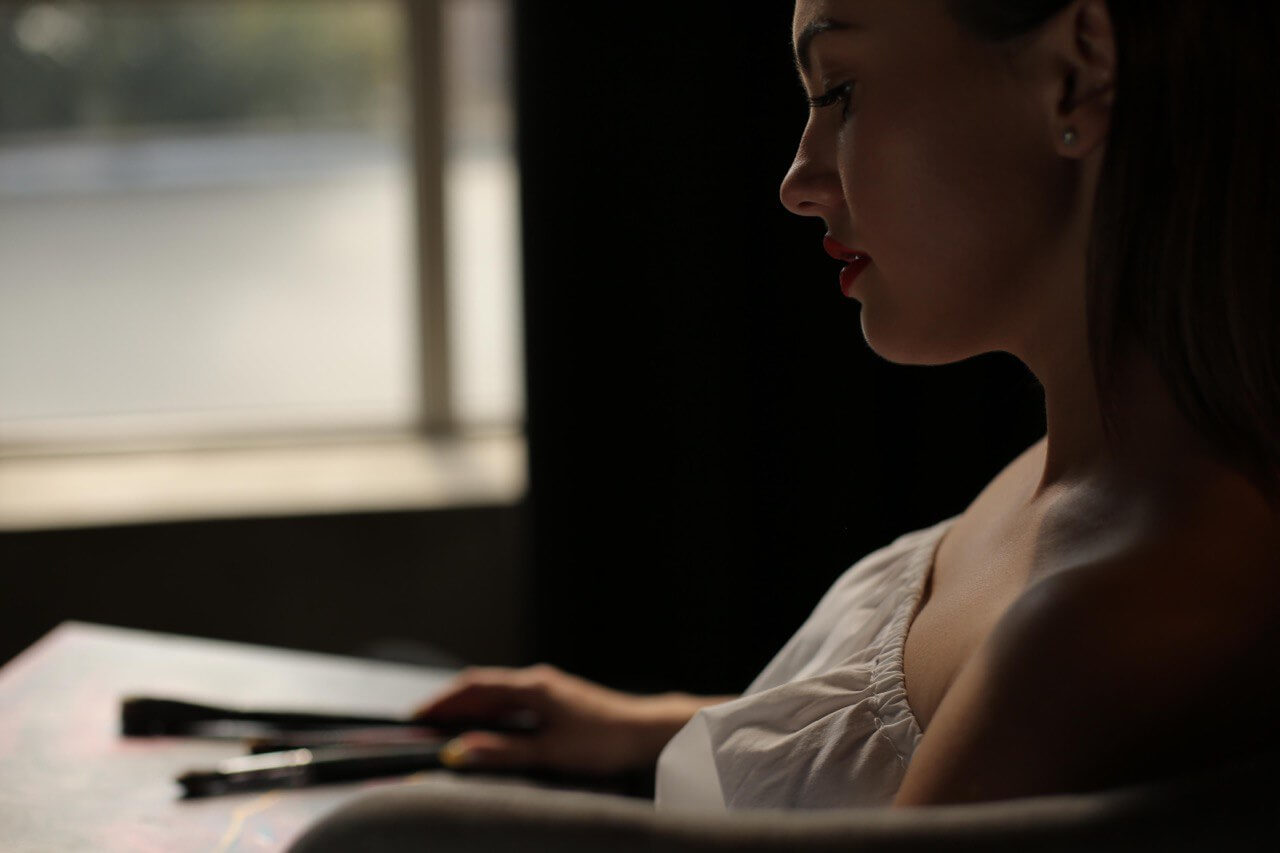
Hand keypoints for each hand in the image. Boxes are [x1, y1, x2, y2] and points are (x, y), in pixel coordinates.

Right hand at [411, 664, 714, 775]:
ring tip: (445, 725)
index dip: (443, 701)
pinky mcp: (557, 698)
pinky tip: (485, 726)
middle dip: (450, 702)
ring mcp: (548, 688)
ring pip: (498, 692)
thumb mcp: (548, 752)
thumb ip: (502, 752)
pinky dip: (491, 710)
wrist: (644, 730)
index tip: (416, 716)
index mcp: (532, 686)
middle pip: (483, 686)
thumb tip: (460, 752)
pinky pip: (513, 699)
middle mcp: (537, 680)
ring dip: (470, 707)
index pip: (474, 687)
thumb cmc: (602, 741)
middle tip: (422, 722)